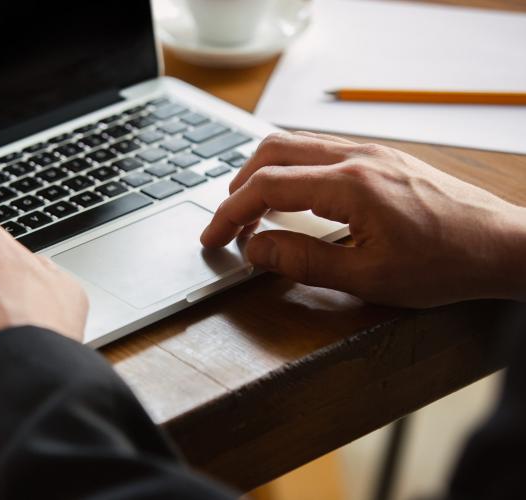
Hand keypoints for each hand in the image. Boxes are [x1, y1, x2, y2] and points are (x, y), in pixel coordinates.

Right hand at [201, 131, 525, 306]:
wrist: (500, 246)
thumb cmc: (445, 263)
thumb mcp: (367, 277)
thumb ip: (302, 261)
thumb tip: (256, 249)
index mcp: (350, 185)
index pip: (267, 187)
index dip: (230, 213)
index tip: (212, 237)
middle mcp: (357, 157)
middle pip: (273, 151)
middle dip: (238, 186)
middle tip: (226, 222)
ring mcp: (370, 152)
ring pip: (295, 144)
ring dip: (263, 172)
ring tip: (250, 209)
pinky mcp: (381, 157)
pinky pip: (320, 150)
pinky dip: (291, 169)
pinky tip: (292, 195)